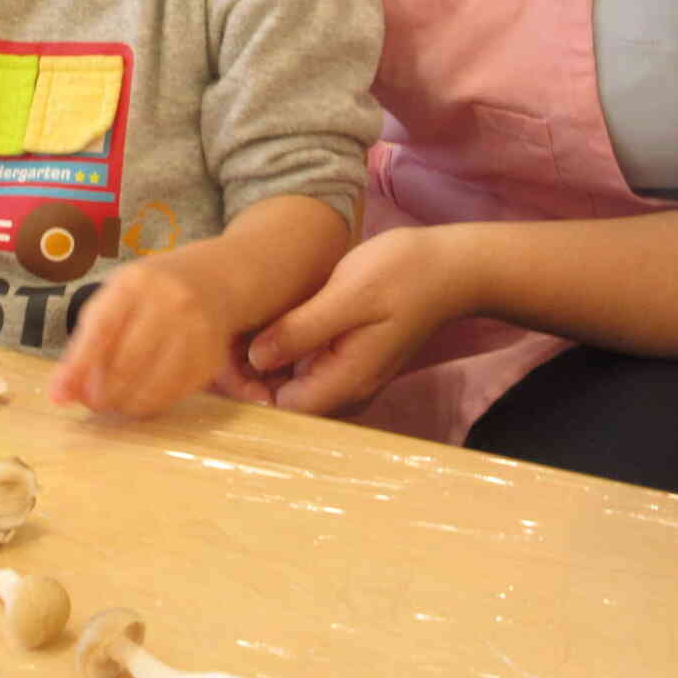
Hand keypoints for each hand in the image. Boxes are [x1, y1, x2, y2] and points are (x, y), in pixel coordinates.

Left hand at [48, 254, 236, 418]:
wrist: (211, 280)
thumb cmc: (148, 293)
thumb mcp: (113, 300)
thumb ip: (86, 343)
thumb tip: (62, 393)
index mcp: (135, 284)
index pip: (102, 330)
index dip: (78, 367)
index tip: (58, 396)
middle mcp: (169, 304)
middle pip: (126, 365)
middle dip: (101, 394)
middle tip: (92, 402)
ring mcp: (195, 331)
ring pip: (152, 387)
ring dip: (126, 405)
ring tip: (115, 402)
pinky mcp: (209, 358)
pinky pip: (174, 395)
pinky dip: (151, 404)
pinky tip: (141, 397)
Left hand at [243, 226, 468, 415]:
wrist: (452, 268)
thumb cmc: (403, 274)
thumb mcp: (348, 295)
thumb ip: (300, 329)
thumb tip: (254, 358)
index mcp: (345, 380)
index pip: (281, 410)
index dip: (248, 387)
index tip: (225, 353)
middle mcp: (348, 390)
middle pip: (285, 403)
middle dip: (252, 377)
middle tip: (226, 337)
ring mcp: (351, 376)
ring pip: (293, 386)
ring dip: (265, 365)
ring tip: (239, 329)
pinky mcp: (351, 359)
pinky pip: (308, 369)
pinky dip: (285, 354)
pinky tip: (268, 324)